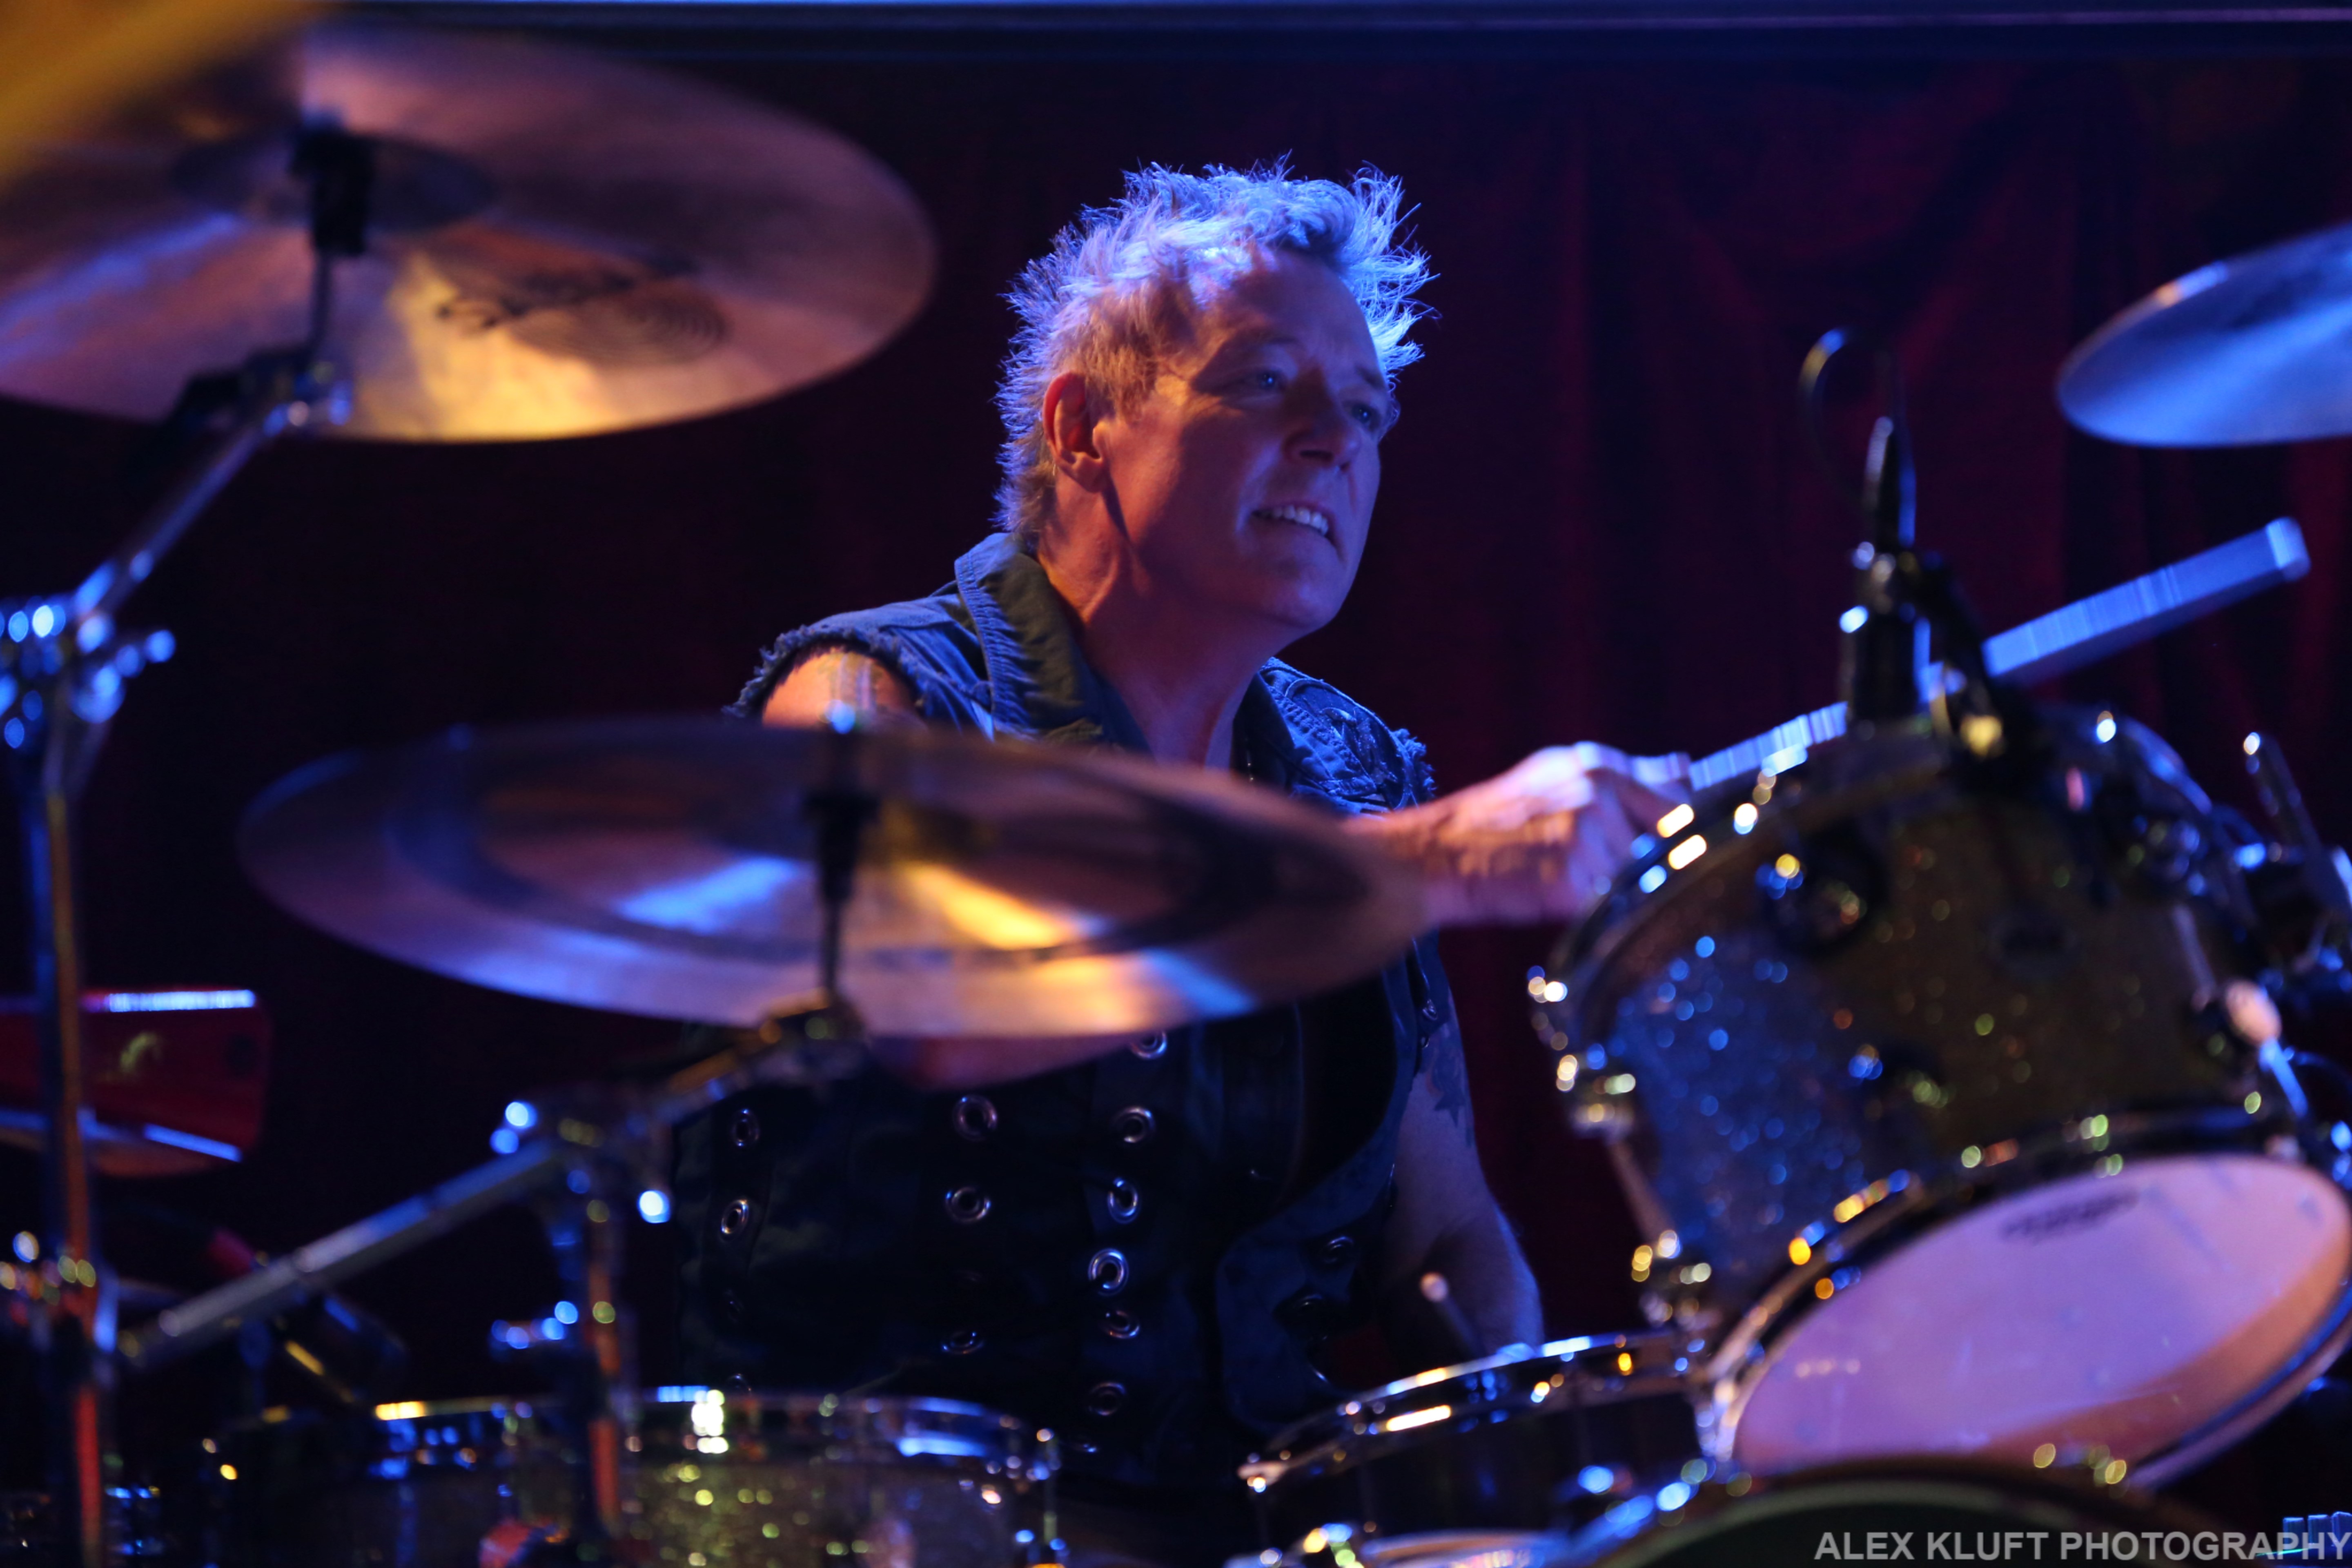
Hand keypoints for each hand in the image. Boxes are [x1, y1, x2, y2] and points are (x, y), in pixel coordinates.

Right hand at [1351, 742, 1689, 926]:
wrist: (1435, 855)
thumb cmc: (1497, 822)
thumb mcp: (1560, 777)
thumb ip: (1627, 777)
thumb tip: (1686, 769)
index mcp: (1597, 764)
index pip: (1679, 795)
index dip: (1676, 825)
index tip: (1663, 842)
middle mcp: (1596, 791)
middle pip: (1669, 839)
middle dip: (1649, 859)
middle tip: (1603, 864)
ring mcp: (1584, 833)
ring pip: (1638, 878)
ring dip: (1613, 888)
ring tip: (1562, 875)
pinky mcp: (1570, 877)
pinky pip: (1607, 906)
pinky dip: (1588, 909)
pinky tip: (1552, 893)